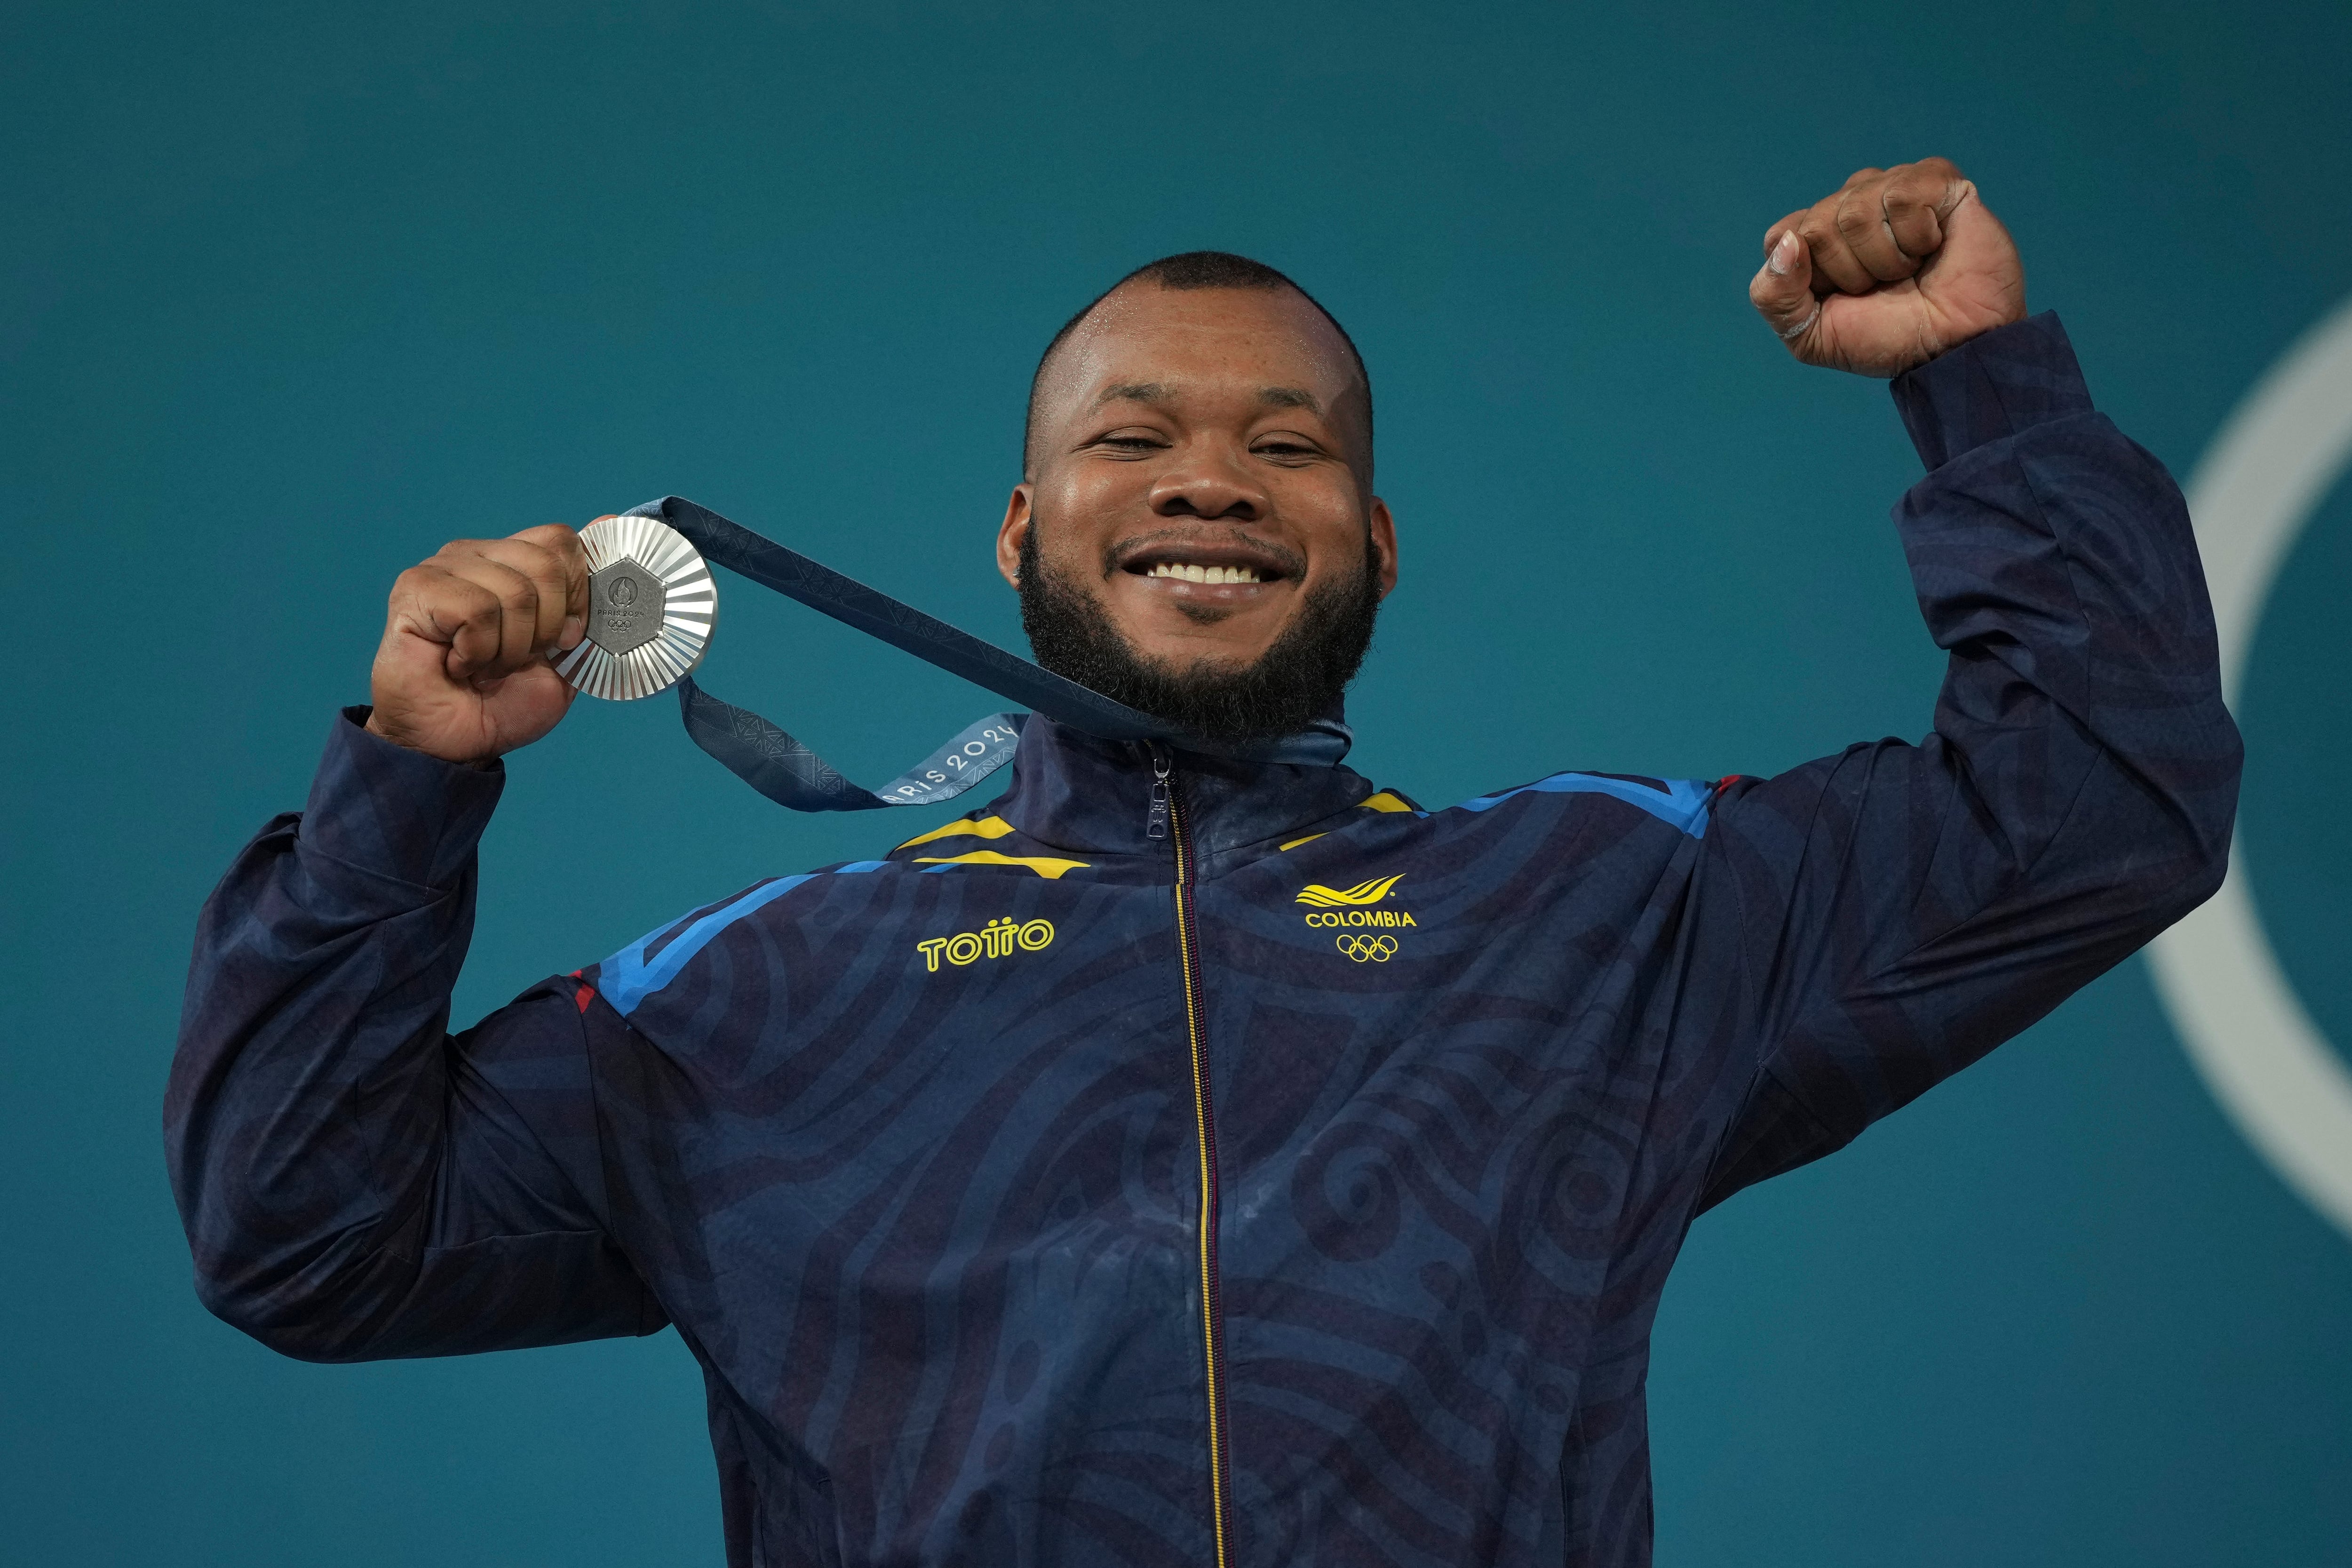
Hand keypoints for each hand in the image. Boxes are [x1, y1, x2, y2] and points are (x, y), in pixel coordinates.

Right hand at [364, 524, 590, 763]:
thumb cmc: (506, 700)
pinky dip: (479, 651)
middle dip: (546, 628)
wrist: (456, 742)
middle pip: (547, 564)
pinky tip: (459, 663)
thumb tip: (609, 522)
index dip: (576, 594)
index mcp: (514, 561)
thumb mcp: (568, 654)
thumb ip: (589, 599)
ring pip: (516, 592)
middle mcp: (478, 554)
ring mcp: (444, 566)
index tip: (562, 637)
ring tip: (486, 666)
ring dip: (511, 648)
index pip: (562, 541)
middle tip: (519, 658)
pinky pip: (478, 610)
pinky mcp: (417, 587)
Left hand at [1749, 157, 2026, 376]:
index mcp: (1818, 236)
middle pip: (1817, 224)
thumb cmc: (1887, 338)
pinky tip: (1934, 246)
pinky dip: (1917, 236)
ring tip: (1911, 270)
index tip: (1841, 297)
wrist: (1950, 347)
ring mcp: (1892, 188)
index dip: (1808, 276)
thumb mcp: (1811, 336)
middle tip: (1884, 287)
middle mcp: (1852, 204)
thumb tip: (1787, 243)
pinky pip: (1902, 197)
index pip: (1782, 235)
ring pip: (1857, 209)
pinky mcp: (1936, 181)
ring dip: (1885, 259)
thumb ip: (1774, 296)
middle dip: (1849, 272)